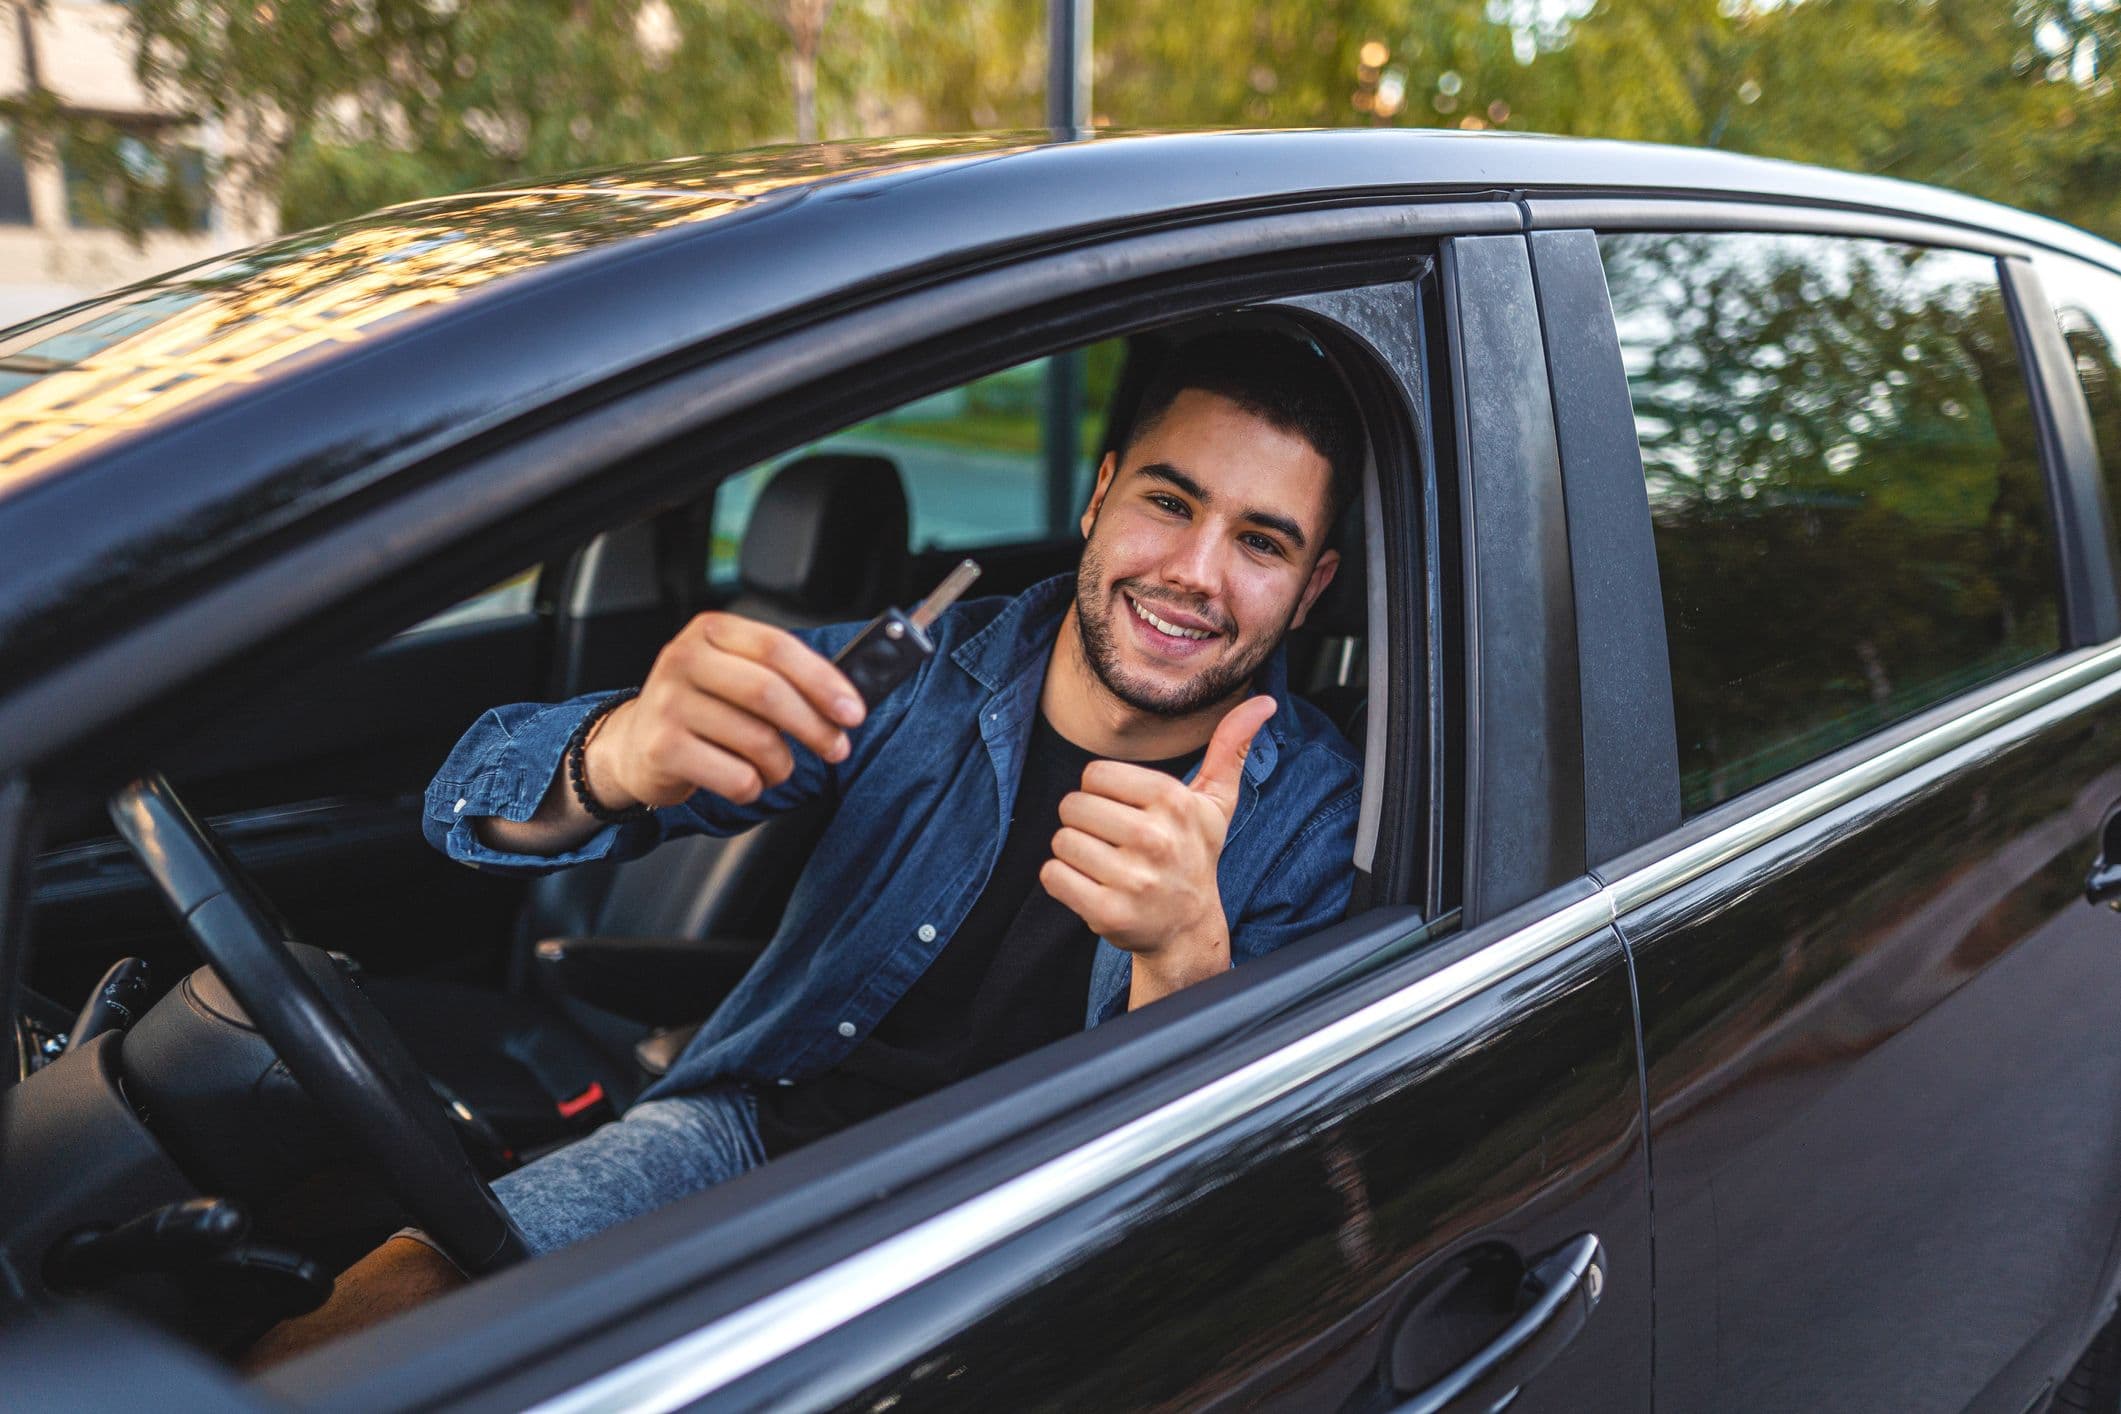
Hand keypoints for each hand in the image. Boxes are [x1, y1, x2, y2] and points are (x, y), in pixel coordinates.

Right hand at [587, 612, 867, 809]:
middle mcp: (684, 659)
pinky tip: (743, 780)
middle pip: (768, 693)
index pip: (778, 648)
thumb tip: (845, 699)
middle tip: (836, 747)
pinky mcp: (662, 748)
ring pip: (756, 740)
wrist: (634, 744)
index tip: (853, 711)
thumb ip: (782, 677)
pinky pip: (735, 776)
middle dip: (815, 727)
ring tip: (776, 768)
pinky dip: (753, 787)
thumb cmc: (701, 708)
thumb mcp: (735, 674)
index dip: (823, 681)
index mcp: (712, 631)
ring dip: (781, 764)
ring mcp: (668, 703)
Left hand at [1040, 696, 1275, 1008]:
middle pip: (1073, 806)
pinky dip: (1063, 880)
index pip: (1094, 774)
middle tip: (1115, 843)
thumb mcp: (1215, 803)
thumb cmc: (1194, 855)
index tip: (1128, 813)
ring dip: (1074, 853)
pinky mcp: (1107, 912)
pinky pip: (1052, 875)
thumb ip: (1230, 749)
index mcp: (1173, 802)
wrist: (1188, 930)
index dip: (1103, 793)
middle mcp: (1155, 839)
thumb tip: (1263, 702)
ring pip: (1061, 841)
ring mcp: (1132, 879)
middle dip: (1086, 823)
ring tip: (1105, 865)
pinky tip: (1092, 886)